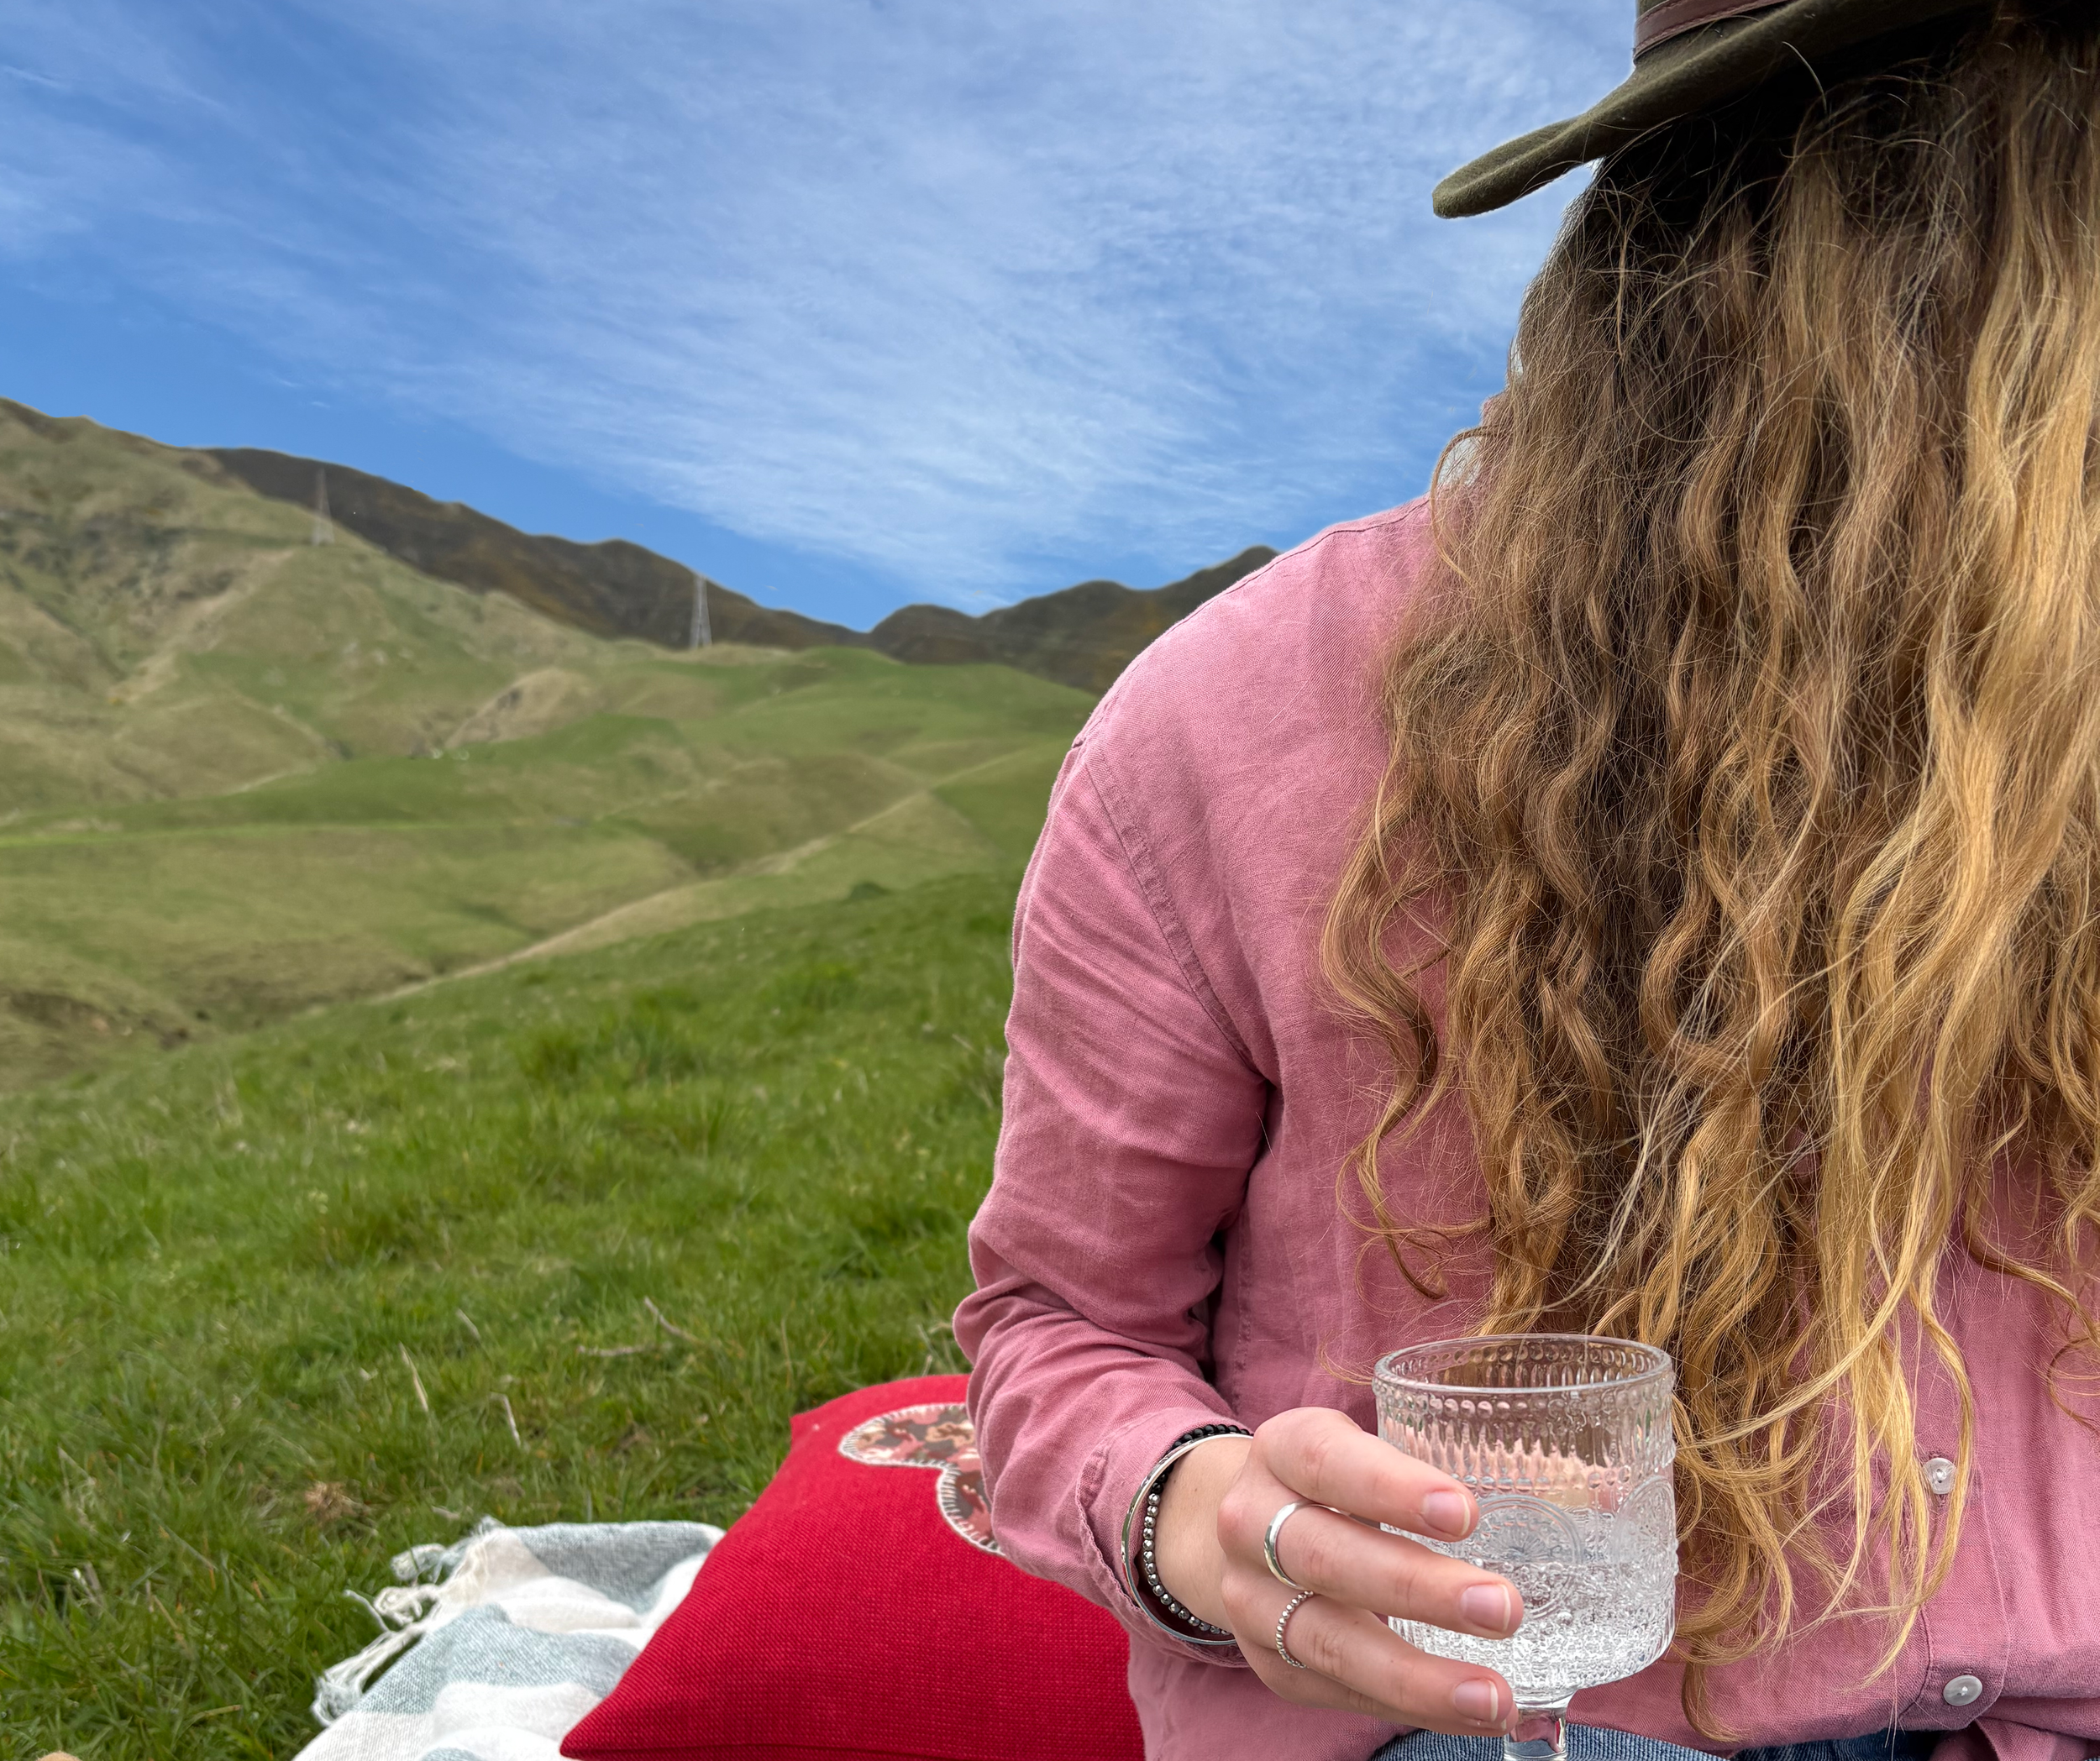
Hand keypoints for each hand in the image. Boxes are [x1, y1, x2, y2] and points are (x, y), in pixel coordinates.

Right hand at [1152, 1407, 1519, 1733]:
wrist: (1249, 1529)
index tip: (1467, 1513)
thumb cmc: (1338, 1483)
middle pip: (1324, 1556)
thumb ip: (1457, 1464)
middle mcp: (1250, 1520)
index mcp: (1282, 1450)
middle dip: (1417, 1588)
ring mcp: (1250, 1598)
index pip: (1325, 1460)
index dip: (1391, 1487)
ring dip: (1416, 1675)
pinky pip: (1339, 1691)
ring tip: (1495, 1696)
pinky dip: (1409, 1707)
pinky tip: (1469, 1713)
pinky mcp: (1270, 1661)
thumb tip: (1604, 1494)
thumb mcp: (1370, 1448)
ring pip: (1327, 1640)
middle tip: (1503, 1608)